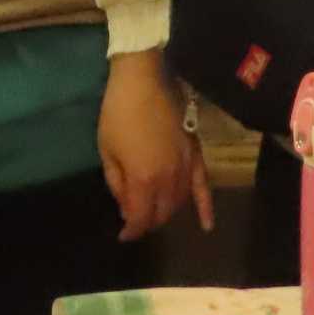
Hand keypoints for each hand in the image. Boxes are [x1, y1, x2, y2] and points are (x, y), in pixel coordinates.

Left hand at [100, 52, 213, 241]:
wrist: (143, 79)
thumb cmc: (118, 113)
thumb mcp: (106, 150)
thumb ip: (117, 183)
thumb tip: (126, 206)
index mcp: (143, 179)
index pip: (140, 218)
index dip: (131, 231)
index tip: (123, 235)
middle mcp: (168, 179)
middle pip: (161, 214)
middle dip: (147, 222)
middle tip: (135, 219)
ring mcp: (185, 167)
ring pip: (179, 203)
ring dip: (167, 212)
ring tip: (155, 213)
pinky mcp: (196, 155)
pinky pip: (204, 186)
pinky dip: (206, 208)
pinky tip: (206, 226)